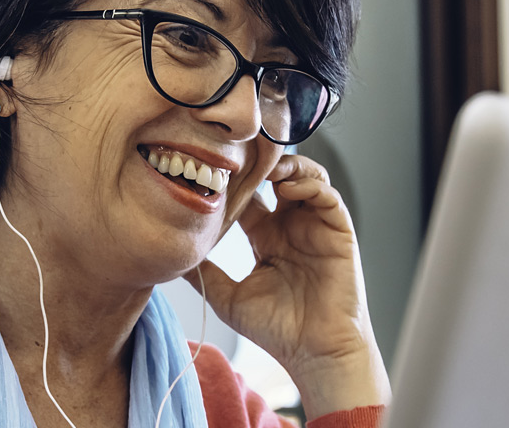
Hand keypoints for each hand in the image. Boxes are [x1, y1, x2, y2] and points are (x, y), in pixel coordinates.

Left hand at [184, 155, 390, 415]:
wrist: (315, 353)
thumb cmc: (277, 330)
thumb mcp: (228, 298)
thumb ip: (203, 273)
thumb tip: (170, 258)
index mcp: (267, 238)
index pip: (250, 196)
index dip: (235, 180)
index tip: (214, 170)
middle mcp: (291, 227)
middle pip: (279, 178)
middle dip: (262, 163)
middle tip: (240, 155)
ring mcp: (315, 227)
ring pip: (306, 177)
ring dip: (288, 165)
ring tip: (267, 166)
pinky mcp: (338, 232)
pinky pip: (327, 195)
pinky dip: (309, 183)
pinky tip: (287, 186)